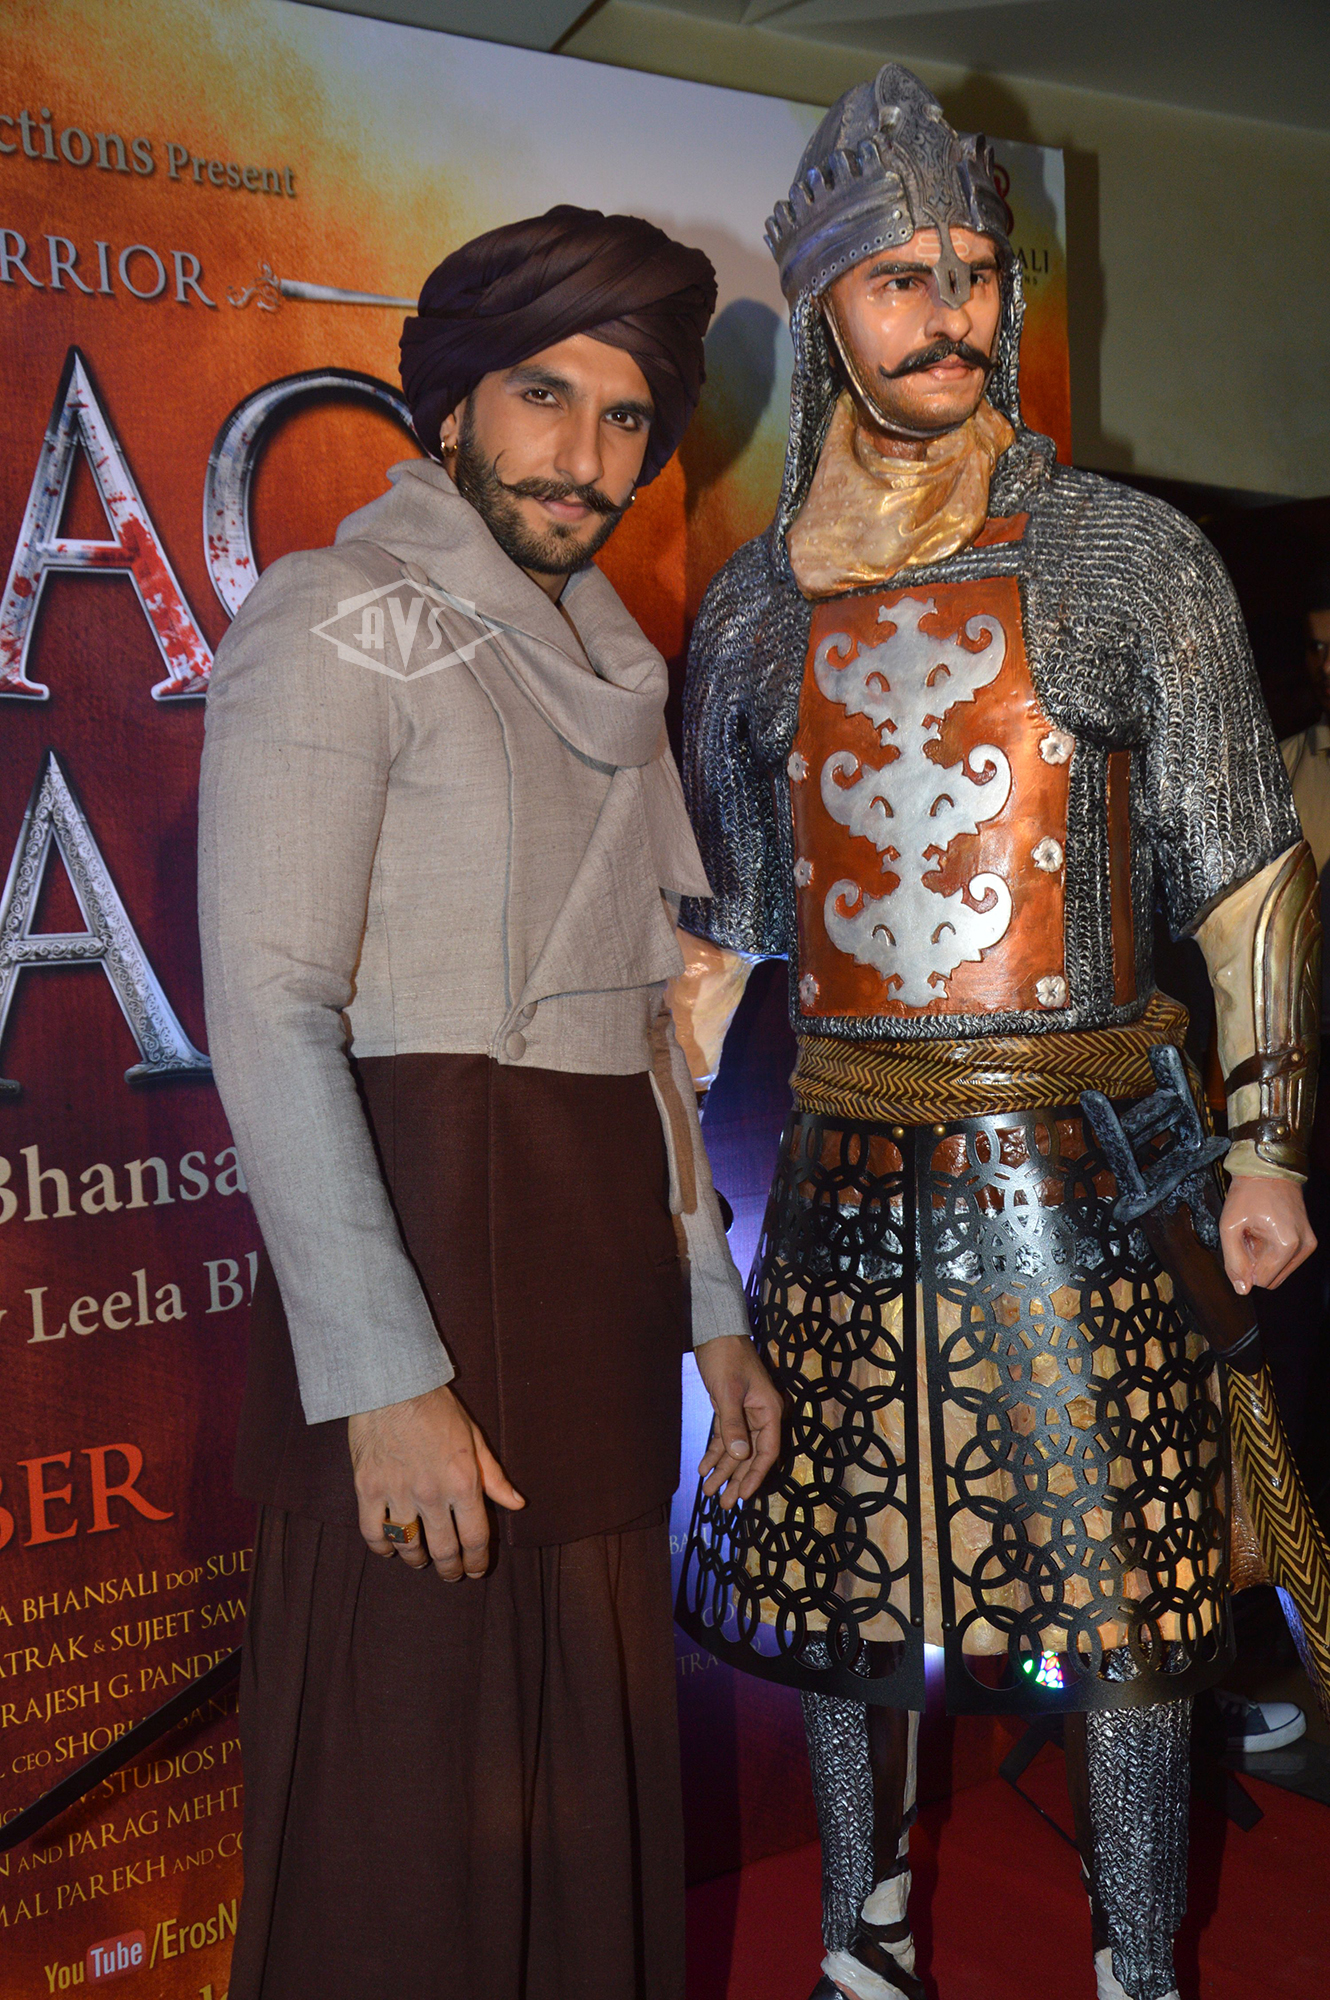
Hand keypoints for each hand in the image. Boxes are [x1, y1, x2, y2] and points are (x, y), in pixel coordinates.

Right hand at [348, 1384, 523, 1580]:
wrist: (392, 1383)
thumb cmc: (436, 1407)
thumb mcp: (474, 1438)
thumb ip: (494, 1476)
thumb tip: (517, 1504)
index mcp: (463, 1481)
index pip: (475, 1537)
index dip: (477, 1562)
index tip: (475, 1570)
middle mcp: (432, 1493)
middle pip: (444, 1549)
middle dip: (451, 1569)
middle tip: (451, 1574)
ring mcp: (397, 1493)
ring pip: (409, 1545)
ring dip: (418, 1559)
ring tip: (422, 1561)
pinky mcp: (368, 1488)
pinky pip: (374, 1533)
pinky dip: (382, 1547)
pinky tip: (390, 1548)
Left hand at [694, 1334, 781, 1507]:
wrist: (716, 1331)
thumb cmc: (726, 1357)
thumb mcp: (727, 1391)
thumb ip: (732, 1424)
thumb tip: (739, 1457)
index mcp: (770, 1411)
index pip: (767, 1451)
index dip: (755, 1475)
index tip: (743, 1496)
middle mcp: (761, 1415)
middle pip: (750, 1455)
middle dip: (736, 1479)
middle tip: (723, 1503)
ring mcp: (745, 1413)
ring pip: (736, 1449)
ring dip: (722, 1470)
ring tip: (708, 1491)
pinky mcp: (729, 1409)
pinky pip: (724, 1437)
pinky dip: (714, 1452)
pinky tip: (702, 1468)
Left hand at [1220, 1174, 1316, 1294]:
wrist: (1268, 1169)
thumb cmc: (1249, 1193)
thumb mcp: (1230, 1226)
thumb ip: (1233, 1261)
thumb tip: (1242, 1289)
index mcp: (1286, 1245)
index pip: (1261, 1280)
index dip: (1245, 1266)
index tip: (1242, 1241)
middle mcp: (1303, 1247)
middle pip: (1272, 1280)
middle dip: (1255, 1263)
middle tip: (1248, 1237)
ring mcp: (1308, 1244)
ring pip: (1279, 1272)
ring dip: (1263, 1258)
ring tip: (1257, 1233)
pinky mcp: (1308, 1241)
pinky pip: (1286, 1261)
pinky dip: (1272, 1252)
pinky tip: (1265, 1232)